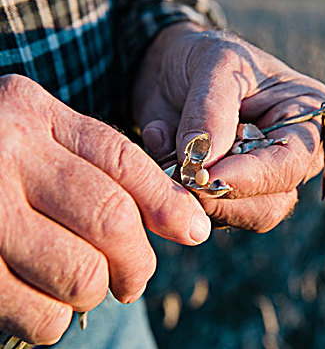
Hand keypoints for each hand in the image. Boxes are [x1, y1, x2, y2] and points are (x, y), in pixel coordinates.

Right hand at [0, 75, 209, 343]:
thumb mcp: (46, 141)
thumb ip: (106, 170)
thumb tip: (188, 223)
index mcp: (35, 116)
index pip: (121, 159)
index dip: (167, 202)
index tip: (195, 231)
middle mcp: (6, 153)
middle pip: (109, 219)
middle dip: (137, 262)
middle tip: (133, 279)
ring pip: (79, 274)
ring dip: (94, 292)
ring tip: (84, 286)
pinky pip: (38, 314)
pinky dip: (55, 318)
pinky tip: (46, 300)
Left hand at [134, 22, 324, 230]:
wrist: (169, 68)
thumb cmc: (204, 57)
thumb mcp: (214, 64)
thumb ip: (211, 111)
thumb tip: (203, 163)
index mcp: (307, 119)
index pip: (291, 164)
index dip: (252, 177)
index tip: (207, 176)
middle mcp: (290, 156)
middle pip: (272, 204)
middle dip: (222, 195)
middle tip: (180, 172)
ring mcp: (259, 180)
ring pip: (238, 217)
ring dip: (197, 197)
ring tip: (168, 154)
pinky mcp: (228, 195)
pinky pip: (208, 214)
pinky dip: (179, 194)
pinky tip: (164, 156)